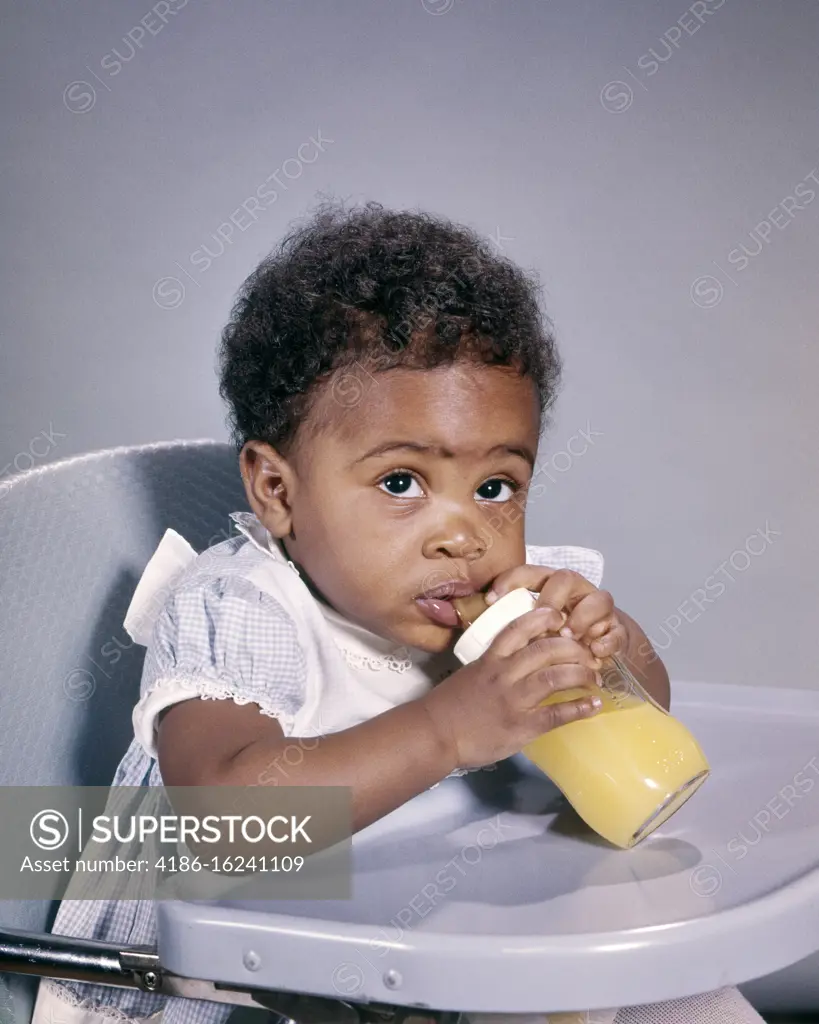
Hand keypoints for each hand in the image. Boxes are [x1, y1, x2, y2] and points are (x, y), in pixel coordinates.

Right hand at [421, 607, 603, 769]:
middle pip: (545, 650)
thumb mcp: (472, 674)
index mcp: (490, 660)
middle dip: (573, 648)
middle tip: (588, 653)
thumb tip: (521, 659)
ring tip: (595, 677)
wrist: (436, 734)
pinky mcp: (521, 725)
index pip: (518, 629)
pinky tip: (594, 705)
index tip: (558, 615)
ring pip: (555, 677)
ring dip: (581, 674)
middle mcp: (504, 674)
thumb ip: (495, 665)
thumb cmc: (451, 705)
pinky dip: (579, 708)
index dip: (541, 618)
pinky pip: (556, 713)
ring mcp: (514, 699)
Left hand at [486, 565, 627, 661]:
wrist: (600, 651)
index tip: (491, 599)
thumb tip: (468, 618)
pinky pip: (616, 628)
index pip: (530, 573)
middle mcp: (576, 592)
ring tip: (569, 636)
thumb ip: (511, 622)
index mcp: (550, 587)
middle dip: (552, 597)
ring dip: (582, 616)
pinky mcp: (618, 630)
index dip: (511, 580)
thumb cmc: (558, 639)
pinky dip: (607, 639)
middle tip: (542, 619)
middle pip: (566, 578)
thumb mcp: (533, 630)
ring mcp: (599, 610)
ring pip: (599, 597)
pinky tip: (596, 651)